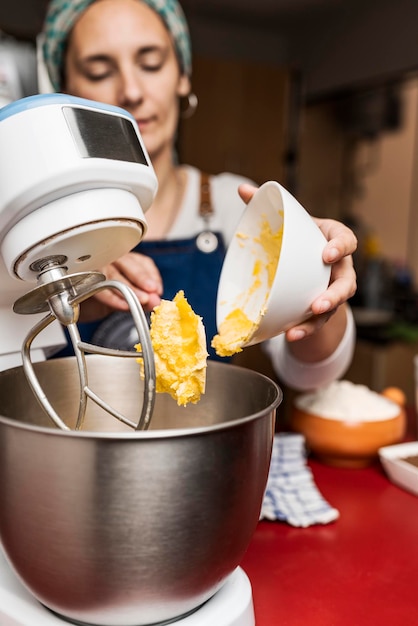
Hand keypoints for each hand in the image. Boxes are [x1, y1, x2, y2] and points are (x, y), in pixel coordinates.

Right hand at [79, 252, 162, 321]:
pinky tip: (123, 305)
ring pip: (114, 275)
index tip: (157, 290)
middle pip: (128, 265)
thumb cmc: (105, 297)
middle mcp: (109, 258)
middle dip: (141, 280)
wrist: (78, 307)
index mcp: (124, 260)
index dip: (152, 276)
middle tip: (151, 294)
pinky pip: (99, 289)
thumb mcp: (128, 298)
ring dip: (129, 289)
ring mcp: (95, 267)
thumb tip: (156, 301)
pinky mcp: (83, 280)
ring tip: (140, 300)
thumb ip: (143, 298)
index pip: (142, 262)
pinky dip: (112, 298)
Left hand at [239, 184, 357, 340]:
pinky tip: (289, 335)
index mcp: (334, 240)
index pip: (346, 241)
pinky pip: (317, 322)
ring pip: (334, 307)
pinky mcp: (322, 308)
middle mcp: (340, 267)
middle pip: (346, 283)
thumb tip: (242, 188)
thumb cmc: (297, 236)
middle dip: (335, 295)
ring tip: (299, 329)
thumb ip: (266, 203)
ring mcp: (333, 289)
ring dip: (318, 319)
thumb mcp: (287, 220)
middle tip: (319, 303)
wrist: (305, 259)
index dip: (340, 247)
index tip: (327, 254)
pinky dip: (304, 329)